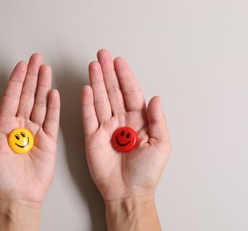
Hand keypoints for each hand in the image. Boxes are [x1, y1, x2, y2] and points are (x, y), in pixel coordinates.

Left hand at [0, 54, 59, 224]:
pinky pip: (51, 119)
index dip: (16, 80)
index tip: (21, 65)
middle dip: (31, 76)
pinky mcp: (49, 140)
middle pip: (27, 95)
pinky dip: (53, 105)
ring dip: (43, 85)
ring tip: (46, 69)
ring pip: (40, 103)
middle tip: (36, 59)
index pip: (11, 97)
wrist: (17, 195)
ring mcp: (35, 131)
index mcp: (4, 126)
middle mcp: (20, 125)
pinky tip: (53, 92)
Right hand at [82, 50, 170, 201]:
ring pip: (100, 99)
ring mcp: (105, 127)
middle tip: (102, 55)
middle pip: (113, 91)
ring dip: (96, 81)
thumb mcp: (161, 145)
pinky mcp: (92, 137)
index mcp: (138, 121)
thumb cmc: (146, 173)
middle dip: (107, 72)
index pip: (131, 92)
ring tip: (93, 65)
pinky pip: (89, 116)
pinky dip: (87, 102)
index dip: (125, 76)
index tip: (119, 61)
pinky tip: (87, 88)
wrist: (128, 192)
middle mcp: (121, 120)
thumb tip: (156, 98)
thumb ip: (158, 120)